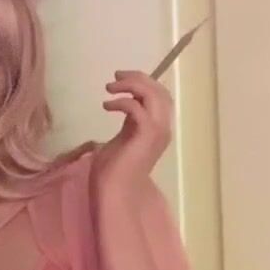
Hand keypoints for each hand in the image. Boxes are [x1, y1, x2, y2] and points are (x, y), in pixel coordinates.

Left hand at [91, 69, 172, 191]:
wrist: (115, 193)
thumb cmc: (113, 172)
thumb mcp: (122, 140)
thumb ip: (127, 123)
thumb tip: (121, 105)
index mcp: (157, 128)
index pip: (159, 96)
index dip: (143, 82)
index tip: (121, 78)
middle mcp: (162, 128)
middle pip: (159, 91)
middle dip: (138, 78)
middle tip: (116, 76)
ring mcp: (157, 132)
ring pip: (153, 95)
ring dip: (131, 86)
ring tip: (110, 88)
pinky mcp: (146, 136)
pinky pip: (138, 108)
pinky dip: (122, 102)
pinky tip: (107, 106)